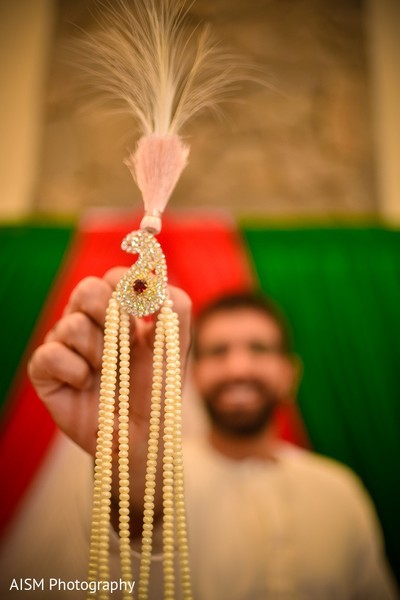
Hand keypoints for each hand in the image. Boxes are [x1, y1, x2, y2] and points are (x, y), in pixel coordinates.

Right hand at [28, 268, 191, 521]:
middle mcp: (89, 323)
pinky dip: (74, 371)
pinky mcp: (45, 371)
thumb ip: (175, 306)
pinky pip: (51, 354)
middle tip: (125, 342)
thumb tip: (153, 280)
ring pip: (70, 324)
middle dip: (110, 314)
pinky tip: (85, 385)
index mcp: (119, 313)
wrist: (141, 436)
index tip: (144, 311)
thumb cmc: (157, 390)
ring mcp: (65, 345)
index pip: (114, 278)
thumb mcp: (175, 346)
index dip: (127, 287)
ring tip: (108, 373)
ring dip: (98, 351)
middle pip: (86, 289)